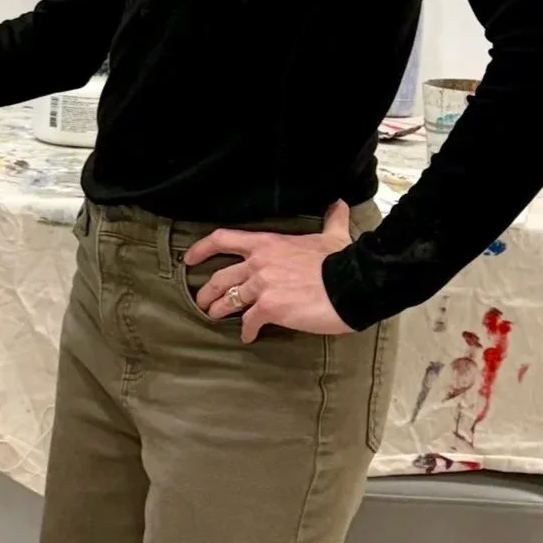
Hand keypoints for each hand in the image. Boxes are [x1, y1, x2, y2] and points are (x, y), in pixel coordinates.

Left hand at [187, 201, 355, 341]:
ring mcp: (261, 286)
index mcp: (267, 244)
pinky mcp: (269, 308)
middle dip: (207, 292)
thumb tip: (339, 204)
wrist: (353, 283)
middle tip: (203, 302)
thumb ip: (331, 221)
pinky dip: (246, 331)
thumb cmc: (342, 260)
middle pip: (221, 278)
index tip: (189, 259)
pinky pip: (249, 322)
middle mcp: (258, 263)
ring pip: (229, 301)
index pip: (224, 239)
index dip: (202, 248)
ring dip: (219, 312)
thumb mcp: (333, 237)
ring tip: (215, 319)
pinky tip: (248, 337)